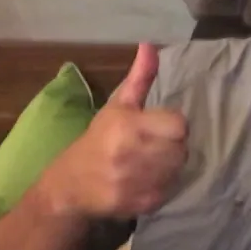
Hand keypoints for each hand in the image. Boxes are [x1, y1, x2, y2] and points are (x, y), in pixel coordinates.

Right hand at [45, 43, 186, 219]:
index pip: (179, 125)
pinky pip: (170, 189)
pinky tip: (144, 179)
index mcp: (128, 127)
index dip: (172, 125)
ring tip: (148, 161)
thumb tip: (150, 45)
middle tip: (153, 145)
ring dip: (169, 164)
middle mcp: (133, 155)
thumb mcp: (117, 106)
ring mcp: (137, 182)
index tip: (158, 126)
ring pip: (178, 168)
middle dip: (172, 145)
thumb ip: (140, 77)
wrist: (69, 186)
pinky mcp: (142, 204)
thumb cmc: (97, 140)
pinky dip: (163, 184)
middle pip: (182, 147)